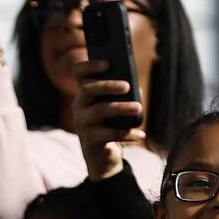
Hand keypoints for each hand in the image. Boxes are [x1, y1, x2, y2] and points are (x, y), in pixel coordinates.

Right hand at [71, 60, 146, 180]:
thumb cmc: (109, 124)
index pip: (79, 73)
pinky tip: (140, 133)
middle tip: (127, 86)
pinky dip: (127, 133)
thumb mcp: (113, 106)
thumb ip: (120, 94)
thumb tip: (135, 88)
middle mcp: (79, 107)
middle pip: (88, 89)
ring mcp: (82, 124)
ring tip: (138, 107)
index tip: (107, 63)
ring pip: (100, 110)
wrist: (100, 154)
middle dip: (108, 85)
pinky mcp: (90, 141)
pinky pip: (109, 134)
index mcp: (84, 94)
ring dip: (121, 107)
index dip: (90, 66)